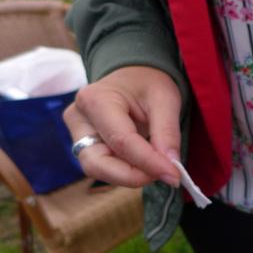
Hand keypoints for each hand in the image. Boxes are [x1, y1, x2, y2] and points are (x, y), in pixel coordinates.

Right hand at [63, 66, 181, 187]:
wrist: (134, 76)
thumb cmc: (148, 84)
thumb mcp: (166, 100)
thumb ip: (168, 133)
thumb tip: (171, 168)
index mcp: (95, 99)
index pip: (121, 141)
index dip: (149, 163)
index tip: (175, 175)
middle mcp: (79, 119)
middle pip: (97, 163)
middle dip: (133, 176)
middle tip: (165, 175)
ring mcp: (78, 134)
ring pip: (99, 170)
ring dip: (131, 176)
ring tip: (158, 166)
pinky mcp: (85, 146)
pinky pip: (105, 168)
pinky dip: (128, 172)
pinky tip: (147, 164)